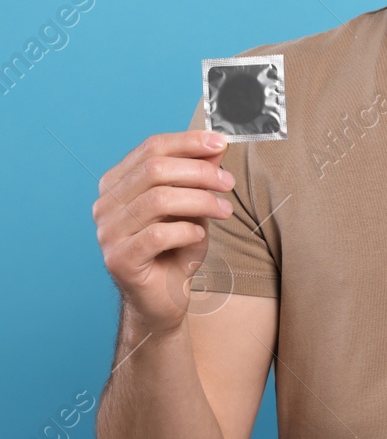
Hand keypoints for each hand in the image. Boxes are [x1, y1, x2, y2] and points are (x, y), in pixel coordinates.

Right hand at [93, 130, 235, 334]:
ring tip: (225, 211)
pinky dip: (187, 231)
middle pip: (155, 170)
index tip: (221, 143)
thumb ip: (200, 174)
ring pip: (158, 199)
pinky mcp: (119, 259)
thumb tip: (217, 144)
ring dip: (201, 201)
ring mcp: (107, 232)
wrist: (166, 296)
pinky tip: (198, 236)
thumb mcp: (194, 204)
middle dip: (200, 173)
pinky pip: (158, 234)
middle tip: (229, 184)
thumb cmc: (178, 247)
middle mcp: (106, 204)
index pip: (151, 148)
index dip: (188, 142)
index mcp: (118, 183)